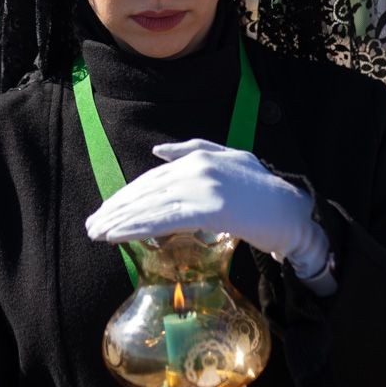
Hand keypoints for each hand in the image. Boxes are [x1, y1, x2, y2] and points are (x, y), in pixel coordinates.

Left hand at [85, 139, 329, 279]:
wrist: (294, 211)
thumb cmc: (264, 190)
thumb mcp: (231, 159)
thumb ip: (194, 149)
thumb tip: (157, 151)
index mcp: (198, 158)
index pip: (152, 178)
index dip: (126, 196)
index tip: (106, 211)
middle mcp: (197, 168)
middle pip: (145, 191)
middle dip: (116, 209)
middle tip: (91, 225)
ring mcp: (203, 188)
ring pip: (150, 206)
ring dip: (119, 221)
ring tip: (98, 233)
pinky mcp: (210, 209)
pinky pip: (165, 220)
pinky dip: (137, 228)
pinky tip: (118, 236)